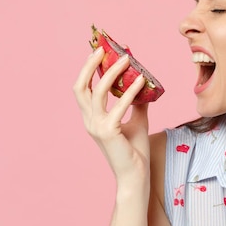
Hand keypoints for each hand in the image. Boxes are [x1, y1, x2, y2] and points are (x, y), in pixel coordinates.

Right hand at [73, 47, 150, 186]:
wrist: (136, 175)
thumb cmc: (134, 151)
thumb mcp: (137, 121)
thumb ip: (137, 103)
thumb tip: (143, 83)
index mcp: (92, 119)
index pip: (83, 90)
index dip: (88, 70)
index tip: (98, 53)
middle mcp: (90, 121)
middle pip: (81, 87)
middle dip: (90, 66)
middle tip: (104, 49)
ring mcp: (96, 127)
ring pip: (99, 92)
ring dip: (112, 72)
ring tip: (127, 60)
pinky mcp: (108, 132)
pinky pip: (119, 106)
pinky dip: (130, 91)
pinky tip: (142, 81)